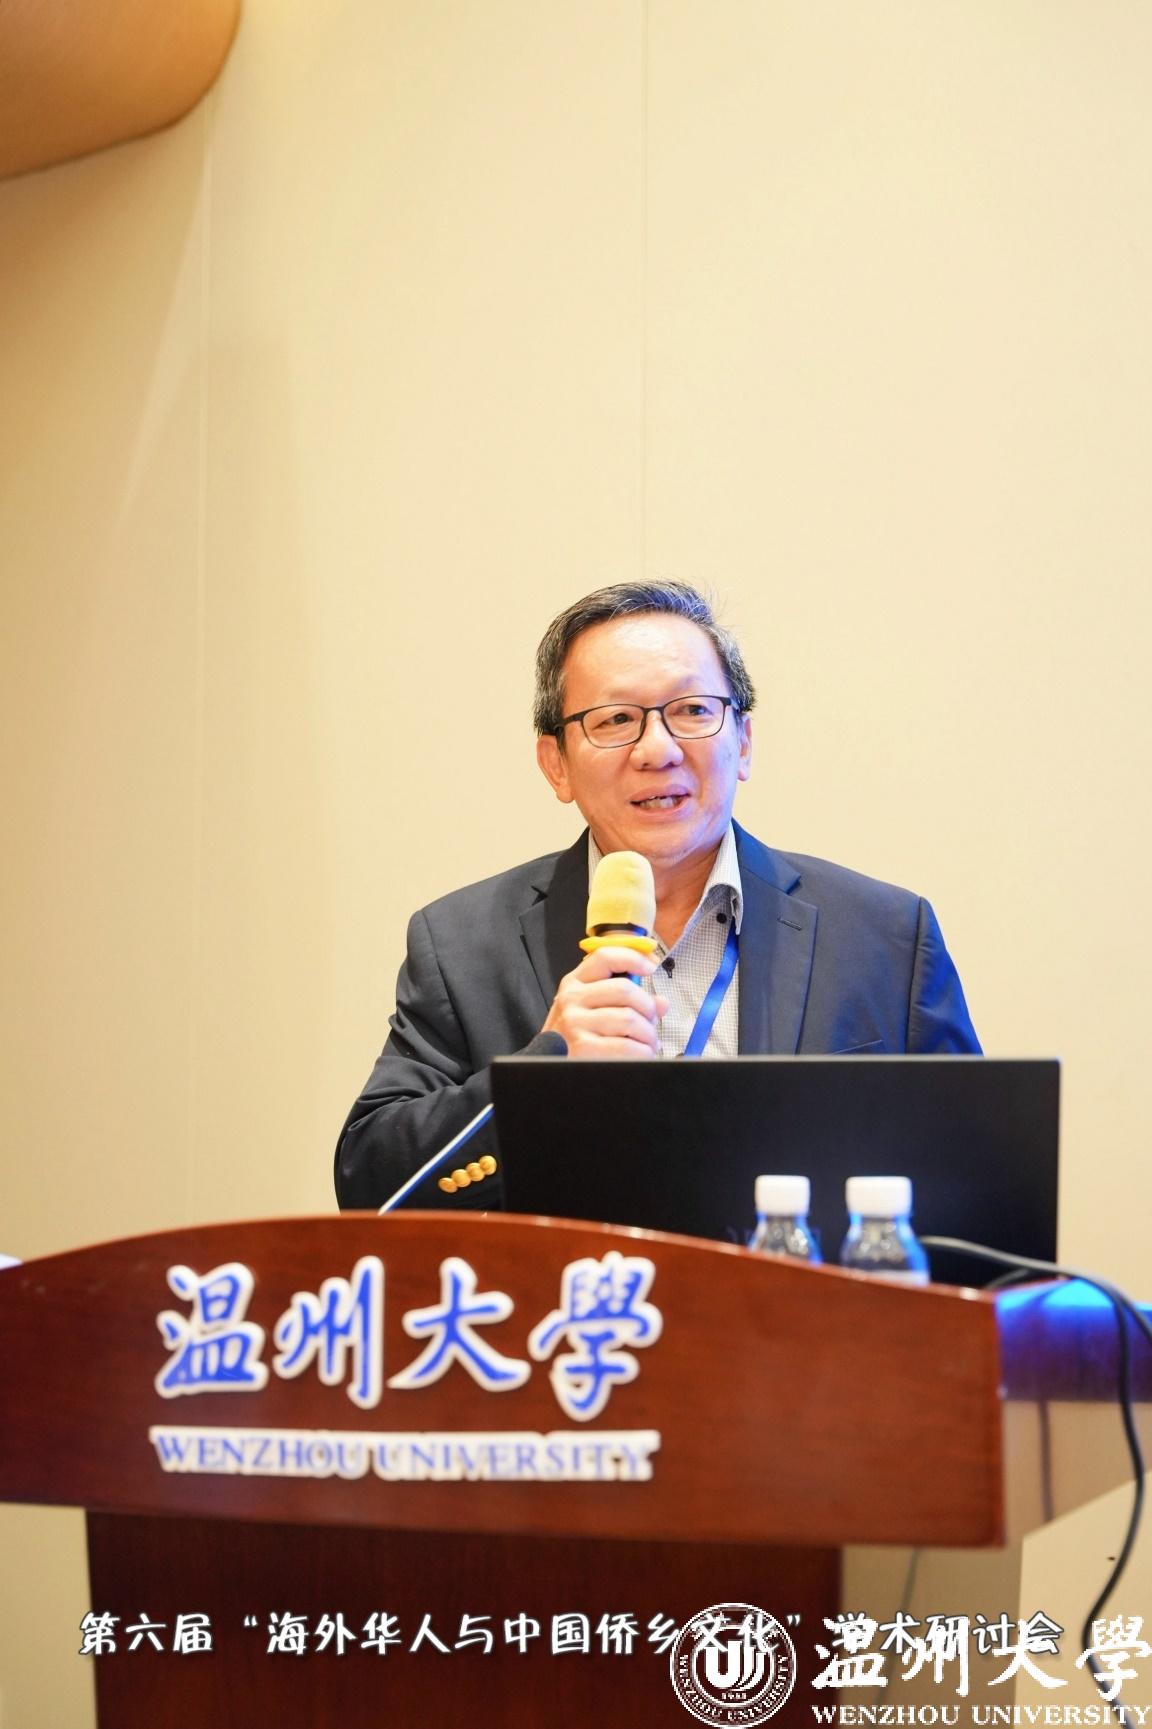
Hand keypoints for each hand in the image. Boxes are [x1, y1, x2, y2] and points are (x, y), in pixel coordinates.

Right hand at [541, 946, 666, 1059]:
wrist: (549, 1069)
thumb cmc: (574, 1038)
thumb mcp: (592, 1011)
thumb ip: (625, 1002)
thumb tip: (661, 1003)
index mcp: (575, 983)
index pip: (605, 957)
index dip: (633, 958)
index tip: (651, 967)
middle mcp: (572, 999)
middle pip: (625, 990)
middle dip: (648, 1007)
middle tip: (652, 1021)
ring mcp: (575, 1023)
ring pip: (630, 1019)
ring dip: (648, 1034)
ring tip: (648, 1043)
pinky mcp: (583, 1048)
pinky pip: (627, 1047)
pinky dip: (643, 1052)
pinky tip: (641, 1055)